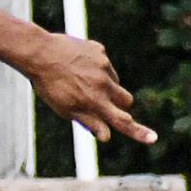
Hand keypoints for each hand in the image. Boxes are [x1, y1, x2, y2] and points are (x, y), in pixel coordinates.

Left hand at [29, 34, 157, 145]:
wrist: (38, 54)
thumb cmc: (48, 86)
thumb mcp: (64, 108)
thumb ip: (88, 121)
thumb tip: (107, 136)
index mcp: (94, 102)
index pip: (121, 120)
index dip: (138, 132)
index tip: (153, 138)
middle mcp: (103, 84)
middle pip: (126, 100)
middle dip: (119, 104)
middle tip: (100, 102)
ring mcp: (103, 65)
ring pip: (114, 81)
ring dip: (105, 85)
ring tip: (79, 80)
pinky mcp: (100, 51)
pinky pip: (104, 63)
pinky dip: (95, 67)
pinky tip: (76, 65)